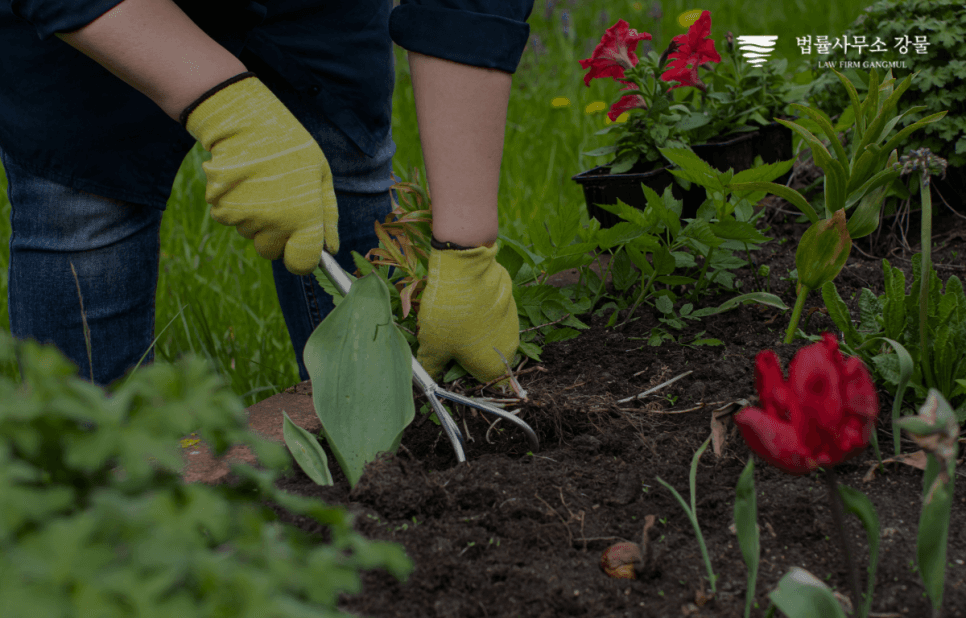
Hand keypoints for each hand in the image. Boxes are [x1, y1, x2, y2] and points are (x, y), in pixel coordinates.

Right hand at [183, 74, 337, 274]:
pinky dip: (237, 208)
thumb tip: (331, 249)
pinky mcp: (221, 211)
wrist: (246, 124)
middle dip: (278, 237)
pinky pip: (233, 222)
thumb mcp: (321, 177)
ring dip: (257, 220)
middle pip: (273, 252)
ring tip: (262, 186)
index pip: (302, 264)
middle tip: (281, 204)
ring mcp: (245, 219)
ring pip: (252, 236)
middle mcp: (274, 225)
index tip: (302, 246)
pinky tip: (244, 184)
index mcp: (303, 218)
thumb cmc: (291, 148)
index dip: (303, 259)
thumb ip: (328, 217)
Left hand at [416, 244, 518, 383]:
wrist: (466, 271)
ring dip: (475, 333)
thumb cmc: (450, 316)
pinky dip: (481, 315)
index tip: (452, 368)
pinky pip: (493, 317)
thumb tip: (429, 374)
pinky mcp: (510, 303)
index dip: (468, 378)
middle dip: (469, 355)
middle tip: (447, 343)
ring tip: (453, 321)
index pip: (486, 384)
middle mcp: (509, 348)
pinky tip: (464, 305)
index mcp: (493, 366)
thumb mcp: (432, 346)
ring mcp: (512, 324)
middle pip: (488, 359)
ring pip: (491, 337)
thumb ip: (432, 366)